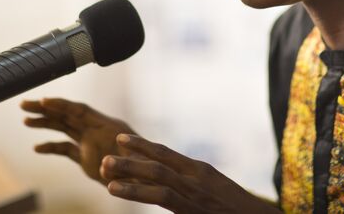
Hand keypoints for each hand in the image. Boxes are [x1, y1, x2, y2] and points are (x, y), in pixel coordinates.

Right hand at [20, 98, 137, 184]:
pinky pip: (66, 148)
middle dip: (45, 109)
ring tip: (25, 120)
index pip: (80, 111)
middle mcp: (96, 130)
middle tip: (23, 105)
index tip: (43, 101)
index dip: (62, 105)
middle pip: (67, 115)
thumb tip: (104, 164)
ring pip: (63, 128)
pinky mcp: (86, 158)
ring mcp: (90, 143)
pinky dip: (51, 146)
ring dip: (45, 123)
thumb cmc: (145, 168)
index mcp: (106, 126)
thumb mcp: (133, 164)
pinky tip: (36, 147)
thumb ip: (118, 163)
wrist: (148, 178)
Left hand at [100, 134, 280, 213]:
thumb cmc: (240, 212)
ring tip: (103, 168)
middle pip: (157, 161)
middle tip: (104, 153)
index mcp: (201, 171)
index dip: (143, 145)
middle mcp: (196, 177)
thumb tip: (178, 188)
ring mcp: (195, 192)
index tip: (122, 139)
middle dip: (129, 157)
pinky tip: (116, 189)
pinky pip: (160, 196)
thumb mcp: (217, 194)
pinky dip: (135, 191)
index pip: (167, 153)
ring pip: (155, 175)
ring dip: (127, 170)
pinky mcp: (192, 208)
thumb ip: (196, 187)